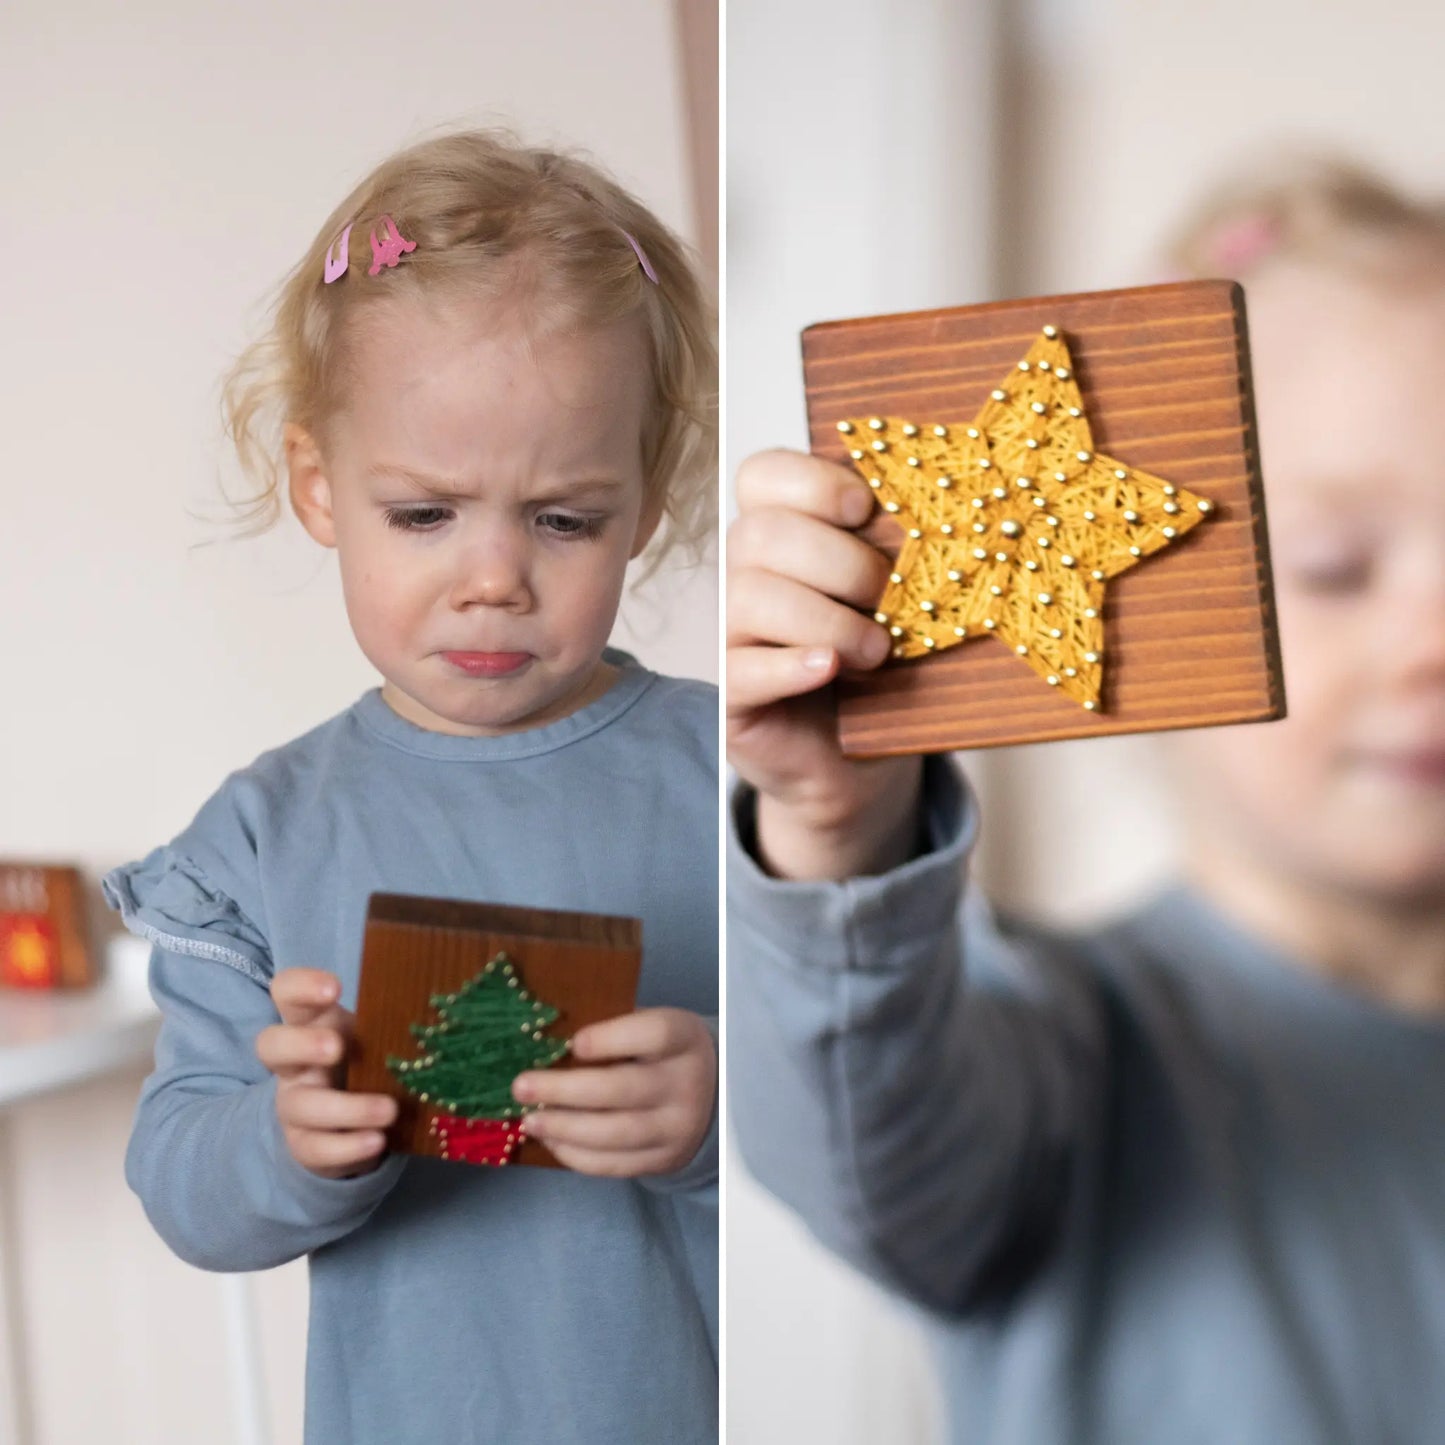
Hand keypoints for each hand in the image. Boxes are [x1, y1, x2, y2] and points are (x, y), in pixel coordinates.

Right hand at [256, 968, 396, 1179]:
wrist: (351, 1124)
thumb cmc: (368, 1062)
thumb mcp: (377, 1035)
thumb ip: (397, 1018)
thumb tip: (452, 1000)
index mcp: (312, 1024)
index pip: (286, 993)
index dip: (301, 986)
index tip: (335, 988)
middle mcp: (294, 1063)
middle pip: (271, 1045)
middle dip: (300, 1044)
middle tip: (337, 1047)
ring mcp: (295, 1105)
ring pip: (300, 1105)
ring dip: (345, 1108)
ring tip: (388, 1110)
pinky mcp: (304, 1146)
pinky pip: (316, 1149)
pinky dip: (348, 1147)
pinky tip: (377, 1141)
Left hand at [511, 1009, 715, 1176]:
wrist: (711, 1095)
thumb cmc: (661, 1051)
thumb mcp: (650, 1028)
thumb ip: (612, 1032)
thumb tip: (546, 1045)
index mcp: (684, 1039)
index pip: (654, 1034)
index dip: (611, 1038)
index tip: (574, 1043)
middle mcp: (686, 1084)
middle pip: (623, 1089)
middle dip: (565, 1090)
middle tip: (521, 1087)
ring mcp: (676, 1127)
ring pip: (615, 1134)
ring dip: (564, 1128)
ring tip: (529, 1119)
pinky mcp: (663, 1160)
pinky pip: (614, 1164)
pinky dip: (576, 1155)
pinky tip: (551, 1139)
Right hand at [728, 448, 922, 876]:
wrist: (857, 759)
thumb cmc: (880, 665)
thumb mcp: (897, 598)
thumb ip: (901, 551)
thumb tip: (955, 505)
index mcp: (781, 533)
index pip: (762, 477)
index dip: (811, 481)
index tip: (866, 506)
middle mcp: (743, 575)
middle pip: (760, 534)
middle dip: (838, 560)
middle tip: (889, 595)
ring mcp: (730, 635)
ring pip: (749, 596)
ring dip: (826, 619)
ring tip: (877, 651)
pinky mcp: (731, 693)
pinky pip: (743, 668)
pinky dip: (792, 665)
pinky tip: (829, 669)